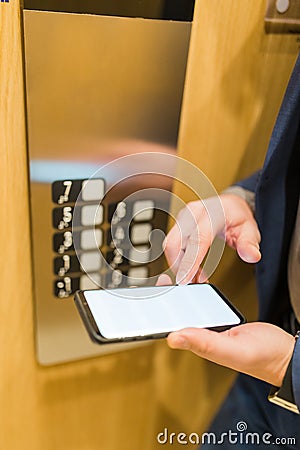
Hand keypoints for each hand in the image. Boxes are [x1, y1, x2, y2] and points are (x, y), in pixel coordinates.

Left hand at [155, 275, 293, 386]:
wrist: (286, 353)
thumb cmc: (264, 358)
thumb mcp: (233, 350)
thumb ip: (205, 344)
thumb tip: (173, 338)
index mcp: (201, 344)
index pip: (172, 328)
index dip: (159, 313)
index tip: (150, 296)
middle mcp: (204, 336)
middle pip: (179, 316)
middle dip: (167, 299)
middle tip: (162, 280)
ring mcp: (213, 327)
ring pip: (191, 309)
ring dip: (182, 294)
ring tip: (174, 277)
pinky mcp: (222, 320)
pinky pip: (206, 305)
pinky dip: (200, 293)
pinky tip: (197, 282)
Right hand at [164, 194, 260, 284]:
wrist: (228, 204)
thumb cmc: (237, 216)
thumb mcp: (250, 229)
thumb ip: (249, 243)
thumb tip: (251, 256)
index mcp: (212, 212)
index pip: (197, 239)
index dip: (189, 262)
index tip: (184, 280)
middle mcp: (194, 212)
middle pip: (175, 243)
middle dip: (179, 266)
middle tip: (192, 282)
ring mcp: (184, 217)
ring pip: (171, 246)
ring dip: (179, 265)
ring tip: (195, 277)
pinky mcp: (178, 223)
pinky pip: (172, 245)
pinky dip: (179, 260)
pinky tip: (192, 269)